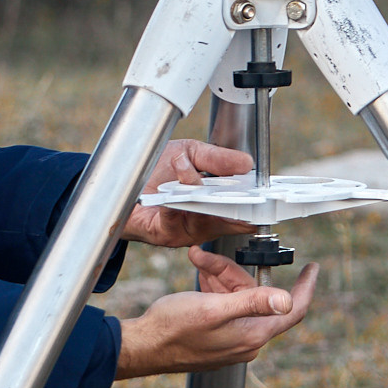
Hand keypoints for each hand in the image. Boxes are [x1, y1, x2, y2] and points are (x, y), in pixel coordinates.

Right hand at [114, 255, 318, 378]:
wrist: (143, 348)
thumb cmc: (174, 328)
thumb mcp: (214, 308)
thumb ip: (252, 302)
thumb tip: (287, 300)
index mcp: (253, 335)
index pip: (293, 310)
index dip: (305, 288)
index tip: (312, 268)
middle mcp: (246, 342)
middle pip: (256, 297)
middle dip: (236, 274)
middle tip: (210, 259)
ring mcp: (231, 342)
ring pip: (237, 300)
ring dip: (220, 280)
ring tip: (198, 265)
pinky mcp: (216, 340)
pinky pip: (224, 308)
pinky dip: (214, 292)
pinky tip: (200, 280)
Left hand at [120, 137, 252, 247]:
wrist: (120, 181)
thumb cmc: (156, 171)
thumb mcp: (190, 153)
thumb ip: (217, 159)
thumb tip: (247, 164)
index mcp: (218, 203)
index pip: (245, 209)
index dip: (258, 202)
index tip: (266, 192)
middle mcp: (207, 221)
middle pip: (231, 217)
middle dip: (238, 203)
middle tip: (245, 188)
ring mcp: (188, 230)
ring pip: (204, 216)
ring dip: (200, 192)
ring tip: (192, 170)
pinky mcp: (166, 233)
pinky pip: (176, 217)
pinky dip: (177, 199)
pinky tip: (176, 182)